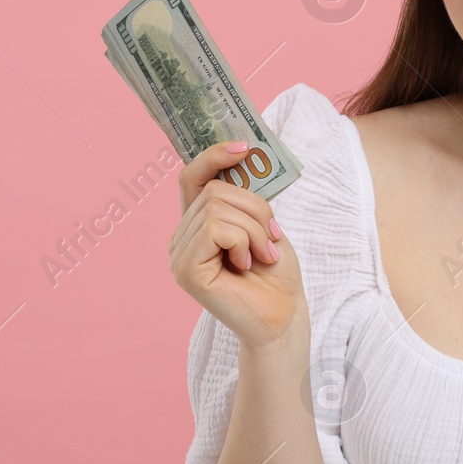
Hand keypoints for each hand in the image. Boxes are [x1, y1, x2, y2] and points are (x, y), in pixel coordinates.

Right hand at [169, 141, 307, 349]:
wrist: (283, 316)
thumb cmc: (275, 274)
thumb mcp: (262, 224)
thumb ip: (242, 198)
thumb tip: (239, 157)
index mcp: (196, 224)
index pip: (192, 177)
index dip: (213, 156)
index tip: (244, 147)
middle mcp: (181, 238)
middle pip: (215, 191)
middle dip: (255, 210)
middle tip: (270, 240)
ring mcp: (179, 254)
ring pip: (218, 208)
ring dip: (254, 229)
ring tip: (261, 256)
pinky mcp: (186, 270)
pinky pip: (216, 229)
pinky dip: (243, 241)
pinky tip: (247, 264)